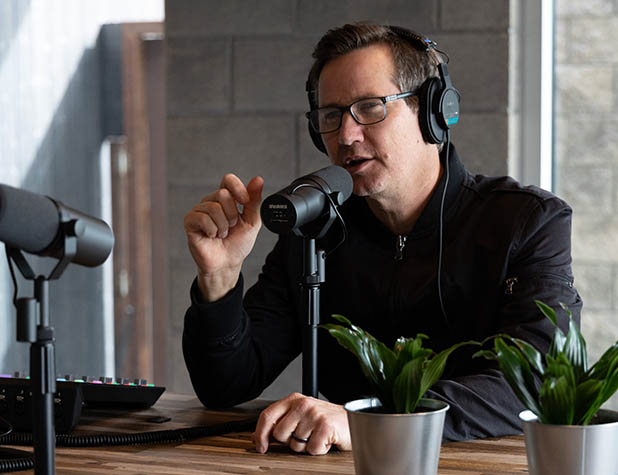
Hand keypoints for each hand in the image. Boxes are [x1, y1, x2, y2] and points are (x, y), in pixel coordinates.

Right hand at [184, 174, 263, 300]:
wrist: (227, 263)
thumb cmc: (237, 243)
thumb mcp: (252, 221)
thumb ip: (255, 201)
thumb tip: (258, 180)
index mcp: (226, 199)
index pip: (228, 180)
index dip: (237, 188)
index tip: (245, 202)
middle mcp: (211, 202)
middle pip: (222, 194)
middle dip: (232, 214)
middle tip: (231, 227)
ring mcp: (199, 211)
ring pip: (213, 207)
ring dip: (223, 225)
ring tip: (222, 234)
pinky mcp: (190, 221)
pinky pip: (202, 218)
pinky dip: (212, 230)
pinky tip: (212, 236)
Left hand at [252, 392, 350, 454]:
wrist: (353, 420)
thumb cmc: (326, 420)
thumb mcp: (301, 415)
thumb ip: (282, 421)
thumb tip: (259, 437)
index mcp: (294, 399)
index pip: (267, 415)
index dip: (260, 434)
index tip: (260, 446)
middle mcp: (303, 404)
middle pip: (279, 434)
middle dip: (290, 441)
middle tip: (305, 436)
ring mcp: (314, 414)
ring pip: (295, 444)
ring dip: (306, 447)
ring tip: (316, 437)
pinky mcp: (325, 426)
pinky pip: (311, 450)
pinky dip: (319, 450)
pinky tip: (325, 441)